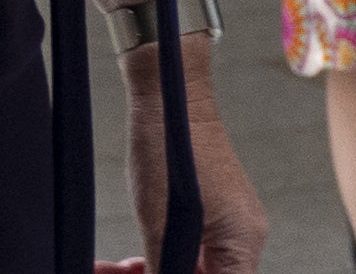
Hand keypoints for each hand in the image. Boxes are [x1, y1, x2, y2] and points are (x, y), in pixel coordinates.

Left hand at [116, 40, 266, 273]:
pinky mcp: (208, 220)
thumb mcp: (160, 224)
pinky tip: (127, 262)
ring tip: (111, 270)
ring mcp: (226, 229)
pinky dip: (154, 264)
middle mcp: (241, 239)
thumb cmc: (171, 150)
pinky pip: (184, 257)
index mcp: (242, 241)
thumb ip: (166, 268)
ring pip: (189, 273)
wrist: (171, 100)